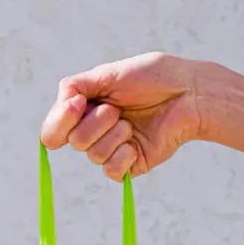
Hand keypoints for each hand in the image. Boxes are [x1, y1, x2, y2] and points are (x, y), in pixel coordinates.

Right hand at [40, 53, 243, 181]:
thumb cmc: (153, 78)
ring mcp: (113, 149)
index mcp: (86, 109)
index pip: (54, 130)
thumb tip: (61, 102)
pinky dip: (123, 156)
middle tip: (118, 109)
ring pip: (93, 156)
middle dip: (95, 123)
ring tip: (132, 122)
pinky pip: (112, 171)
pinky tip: (136, 143)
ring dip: (114, 135)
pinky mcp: (131, 165)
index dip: (59, 121)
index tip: (79, 103)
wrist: (189, 93)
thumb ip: (77, 86)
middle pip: (73, 142)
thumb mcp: (109, 73)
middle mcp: (96, 131)